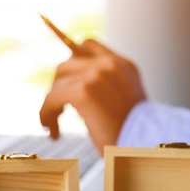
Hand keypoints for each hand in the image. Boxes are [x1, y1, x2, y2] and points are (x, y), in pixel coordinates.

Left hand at [39, 39, 145, 153]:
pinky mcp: (84, 92)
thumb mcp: (124, 101)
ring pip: (58, 82)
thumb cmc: (132, 132)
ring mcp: (97, 76)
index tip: (65, 83)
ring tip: (53, 124)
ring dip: (51, 105)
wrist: (142, 145)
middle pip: (67, 64)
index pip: (87, 45)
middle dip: (58, 87)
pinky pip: (52, 98)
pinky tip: (53, 131)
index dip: (71, 62)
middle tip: (58, 110)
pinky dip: (47, 114)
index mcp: (123, 65)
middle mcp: (110, 65)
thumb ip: (106, 86)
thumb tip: (72, 86)